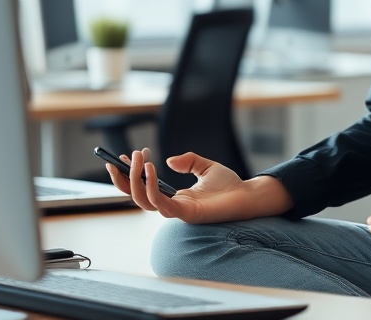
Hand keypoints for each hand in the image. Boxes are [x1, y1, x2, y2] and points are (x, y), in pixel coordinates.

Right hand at [105, 149, 291, 223]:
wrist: (247, 195)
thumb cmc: (229, 185)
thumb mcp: (206, 166)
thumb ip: (189, 161)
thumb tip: (169, 160)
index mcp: (174, 196)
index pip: (144, 188)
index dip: (130, 175)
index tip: (123, 157)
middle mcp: (172, 205)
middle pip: (137, 196)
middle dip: (125, 179)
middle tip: (123, 158)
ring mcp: (177, 211)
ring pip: (143, 200)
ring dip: (136, 180)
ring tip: (139, 159)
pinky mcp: (185, 213)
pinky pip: (159, 203)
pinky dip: (151, 186)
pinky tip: (151, 168)